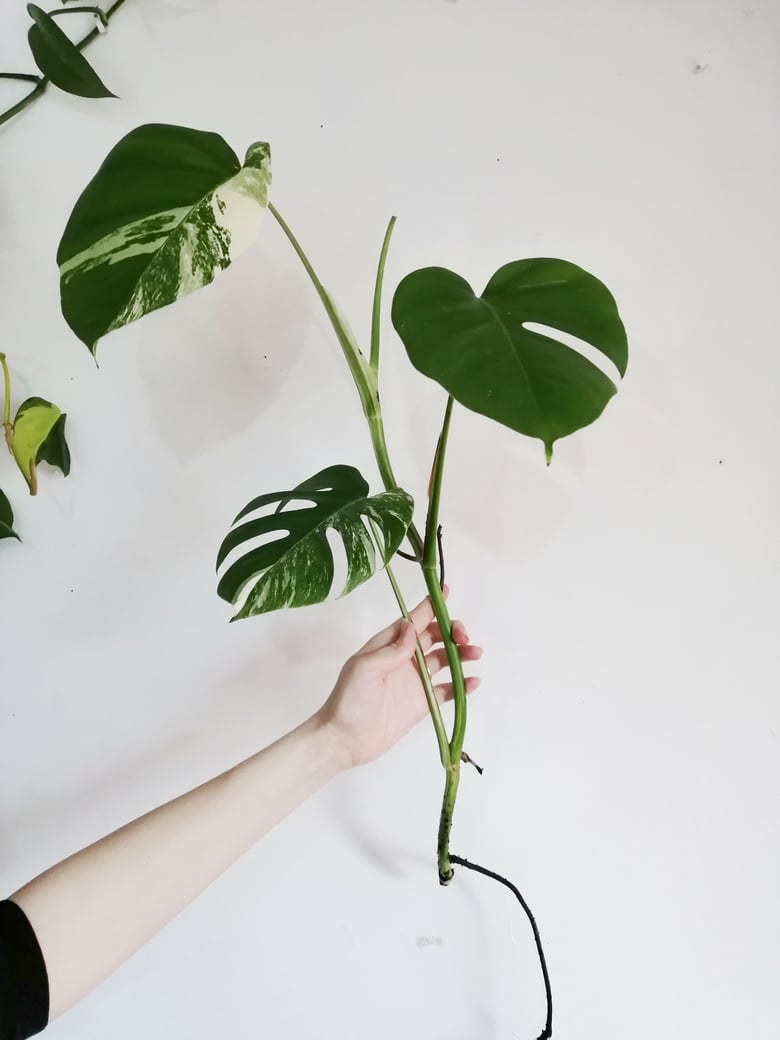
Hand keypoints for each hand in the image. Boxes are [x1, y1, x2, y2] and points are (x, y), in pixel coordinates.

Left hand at [315, 585, 481, 768]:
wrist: (344, 740)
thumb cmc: (348, 700)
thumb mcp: (365, 668)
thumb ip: (391, 649)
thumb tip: (412, 626)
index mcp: (387, 646)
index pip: (413, 621)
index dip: (430, 606)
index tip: (447, 592)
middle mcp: (403, 660)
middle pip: (434, 637)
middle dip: (451, 631)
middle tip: (463, 637)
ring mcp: (414, 681)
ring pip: (444, 661)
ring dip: (460, 655)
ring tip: (475, 654)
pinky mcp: (421, 703)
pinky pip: (446, 690)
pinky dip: (461, 685)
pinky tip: (473, 682)